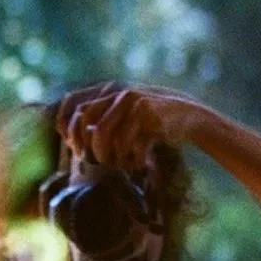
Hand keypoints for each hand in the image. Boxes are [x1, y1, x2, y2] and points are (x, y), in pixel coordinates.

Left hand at [56, 81, 191, 168]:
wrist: (188, 117)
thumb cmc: (151, 125)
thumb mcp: (125, 122)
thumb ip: (102, 126)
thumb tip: (73, 144)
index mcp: (110, 94)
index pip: (80, 112)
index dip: (73, 133)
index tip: (78, 152)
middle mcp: (121, 96)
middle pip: (95, 128)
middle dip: (95, 151)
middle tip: (102, 163)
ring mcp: (137, 104)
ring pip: (112, 137)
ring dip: (113, 157)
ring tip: (121, 165)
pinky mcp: (152, 115)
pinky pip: (134, 144)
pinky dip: (135, 160)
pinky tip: (140, 165)